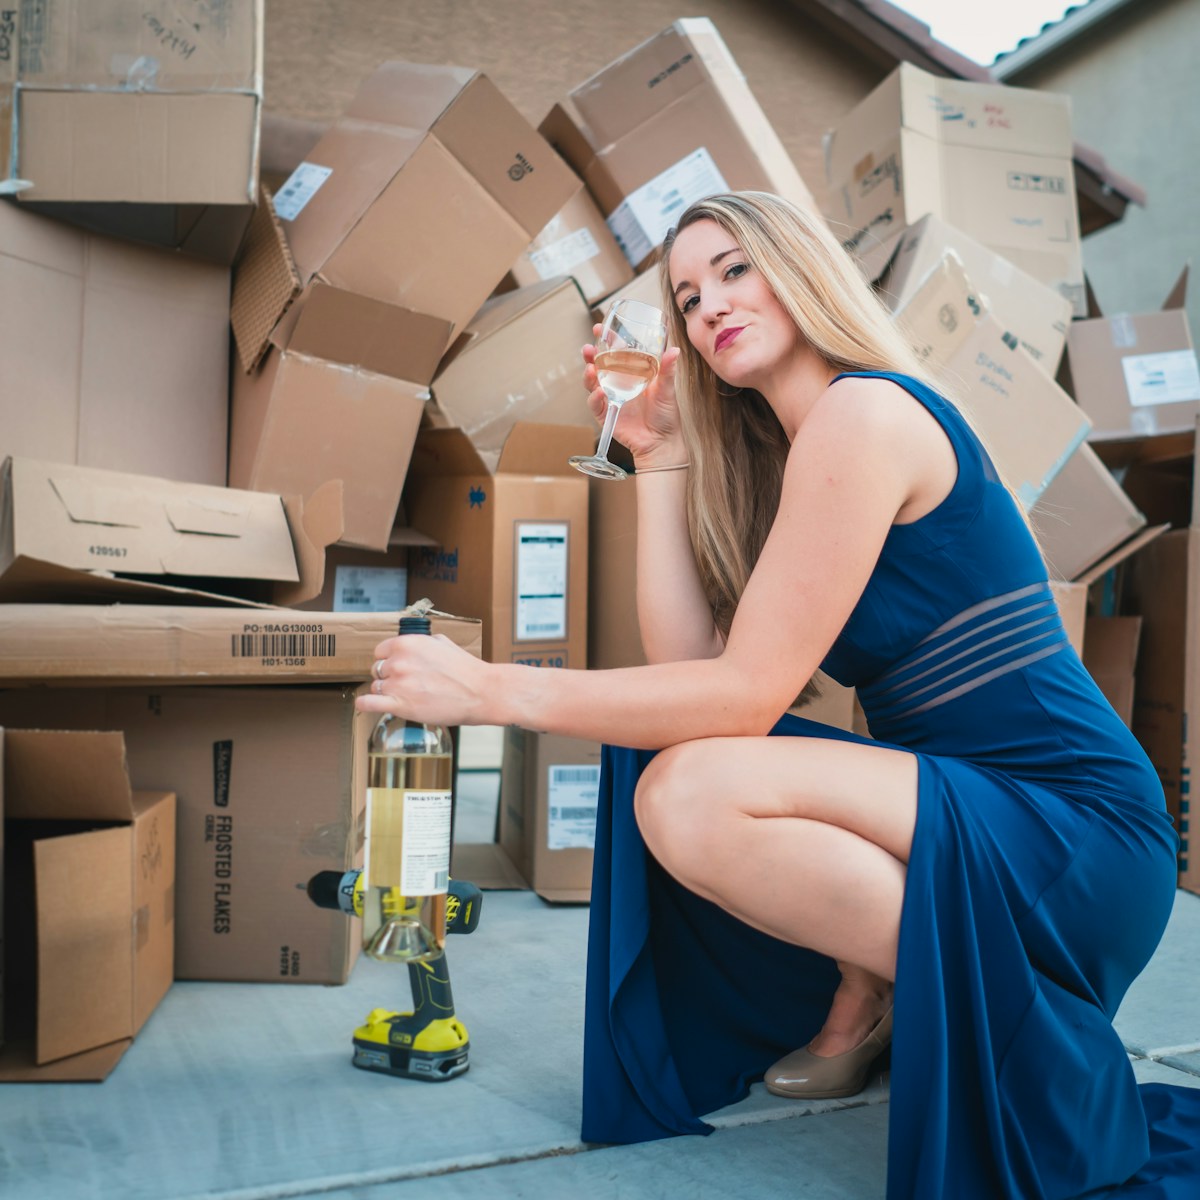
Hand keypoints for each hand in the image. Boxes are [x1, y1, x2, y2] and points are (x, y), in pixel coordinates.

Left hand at [355, 633, 491, 727]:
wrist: (480, 692)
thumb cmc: (465, 669)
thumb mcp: (442, 642)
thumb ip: (420, 643)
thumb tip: (411, 648)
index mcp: (407, 643)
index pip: (380, 651)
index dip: (388, 660)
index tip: (397, 668)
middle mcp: (399, 662)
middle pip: (377, 670)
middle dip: (389, 677)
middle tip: (407, 684)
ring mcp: (398, 684)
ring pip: (376, 687)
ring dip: (387, 692)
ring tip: (405, 696)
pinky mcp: (399, 705)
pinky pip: (368, 703)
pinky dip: (365, 704)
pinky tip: (367, 704)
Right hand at [582, 329, 683, 464]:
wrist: (661, 442)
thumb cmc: (665, 415)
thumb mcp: (667, 389)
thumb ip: (668, 370)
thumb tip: (675, 349)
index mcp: (631, 373)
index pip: (614, 353)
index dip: (605, 340)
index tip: (600, 328)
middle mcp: (618, 384)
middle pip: (598, 365)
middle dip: (590, 355)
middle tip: (588, 348)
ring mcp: (610, 399)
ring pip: (592, 383)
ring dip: (588, 375)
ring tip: (590, 368)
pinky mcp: (606, 415)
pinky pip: (596, 405)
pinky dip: (595, 398)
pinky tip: (599, 392)